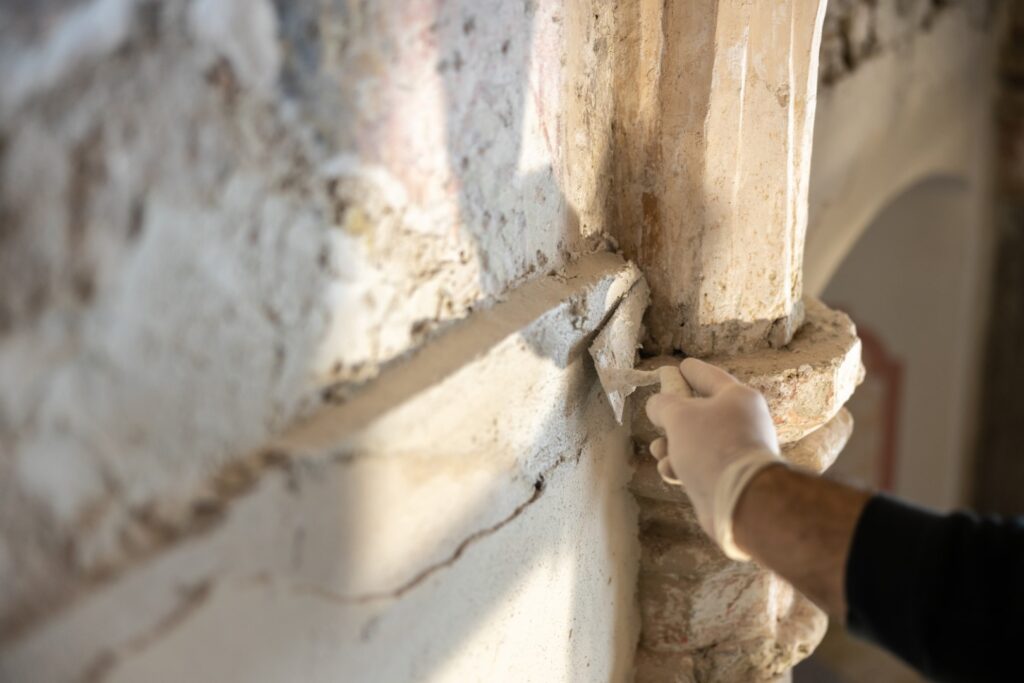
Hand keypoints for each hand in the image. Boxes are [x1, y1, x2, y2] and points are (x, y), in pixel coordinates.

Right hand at [646, 358, 782, 559]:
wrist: (739, 500)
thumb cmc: (711, 447)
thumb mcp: (678, 416)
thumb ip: (663, 404)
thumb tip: (657, 405)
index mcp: (738, 399)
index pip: (710, 376)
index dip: (691, 370)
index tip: (680, 366)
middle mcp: (743, 422)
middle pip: (701, 412)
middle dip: (673, 418)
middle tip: (658, 418)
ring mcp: (737, 451)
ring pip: (696, 441)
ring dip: (671, 445)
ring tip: (659, 451)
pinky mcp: (728, 477)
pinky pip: (699, 464)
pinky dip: (682, 466)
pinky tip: (670, 471)